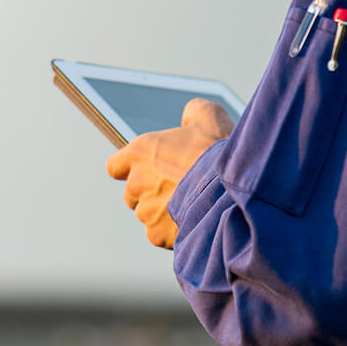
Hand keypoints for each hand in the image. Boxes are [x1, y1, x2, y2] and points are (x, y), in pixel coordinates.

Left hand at [105, 97, 233, 248]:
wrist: (231, 192)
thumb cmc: (218, 152)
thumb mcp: (209, 116)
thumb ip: (192, 111)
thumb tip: (189, 115)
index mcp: (140, 152)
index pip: (115, 165)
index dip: (130, 167)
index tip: (147, 169)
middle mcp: (136, 182)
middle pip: (132, 192)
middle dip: (150, 190)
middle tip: (177, 186)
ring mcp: (145, 210)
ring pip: (147, 214)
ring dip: (162, 211)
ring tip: (190, 204)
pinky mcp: (157, 234)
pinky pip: (159, 233)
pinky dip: (171, 230)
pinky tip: (192, 219)